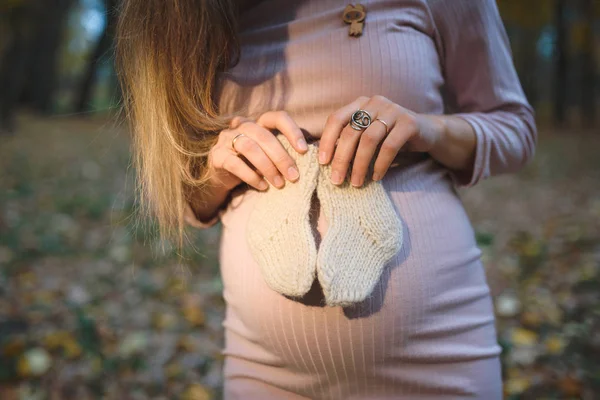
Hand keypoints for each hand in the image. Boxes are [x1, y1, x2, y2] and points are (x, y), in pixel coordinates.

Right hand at [208, 111, 308, 190]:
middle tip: (294, 176)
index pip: (277, 117)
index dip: (292, 131)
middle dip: (282, 157)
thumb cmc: (251, 163)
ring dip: (268, 167)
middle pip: (264, 136)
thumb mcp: (268, 154)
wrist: (221, 176)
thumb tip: (311, 158)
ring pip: (250, 148)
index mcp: (258, 122)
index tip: (304, 150)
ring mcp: (226, 139)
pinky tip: (263, 187)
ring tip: (280, 184)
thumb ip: (283, 151)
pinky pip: (236, 164)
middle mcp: (241, 125)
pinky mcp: (217, 156)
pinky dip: (252, 177)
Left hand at [318, 95, 444, 186]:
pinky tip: (376, 177)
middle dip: (341, 158)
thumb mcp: (367, 135)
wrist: (427, 132)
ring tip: (356, 182)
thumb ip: (350, 141)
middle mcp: (375, 103)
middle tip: (337, 180)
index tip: (322, 162)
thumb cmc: (389, 137)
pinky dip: (380, 164)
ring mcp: (393, 110)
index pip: (336, 119)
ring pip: (369, 140)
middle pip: (351, 132)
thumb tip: (325, 161)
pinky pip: (390, 146)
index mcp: (360, 104)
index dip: (327, 141)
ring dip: (360, 164)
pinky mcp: (409, 122)